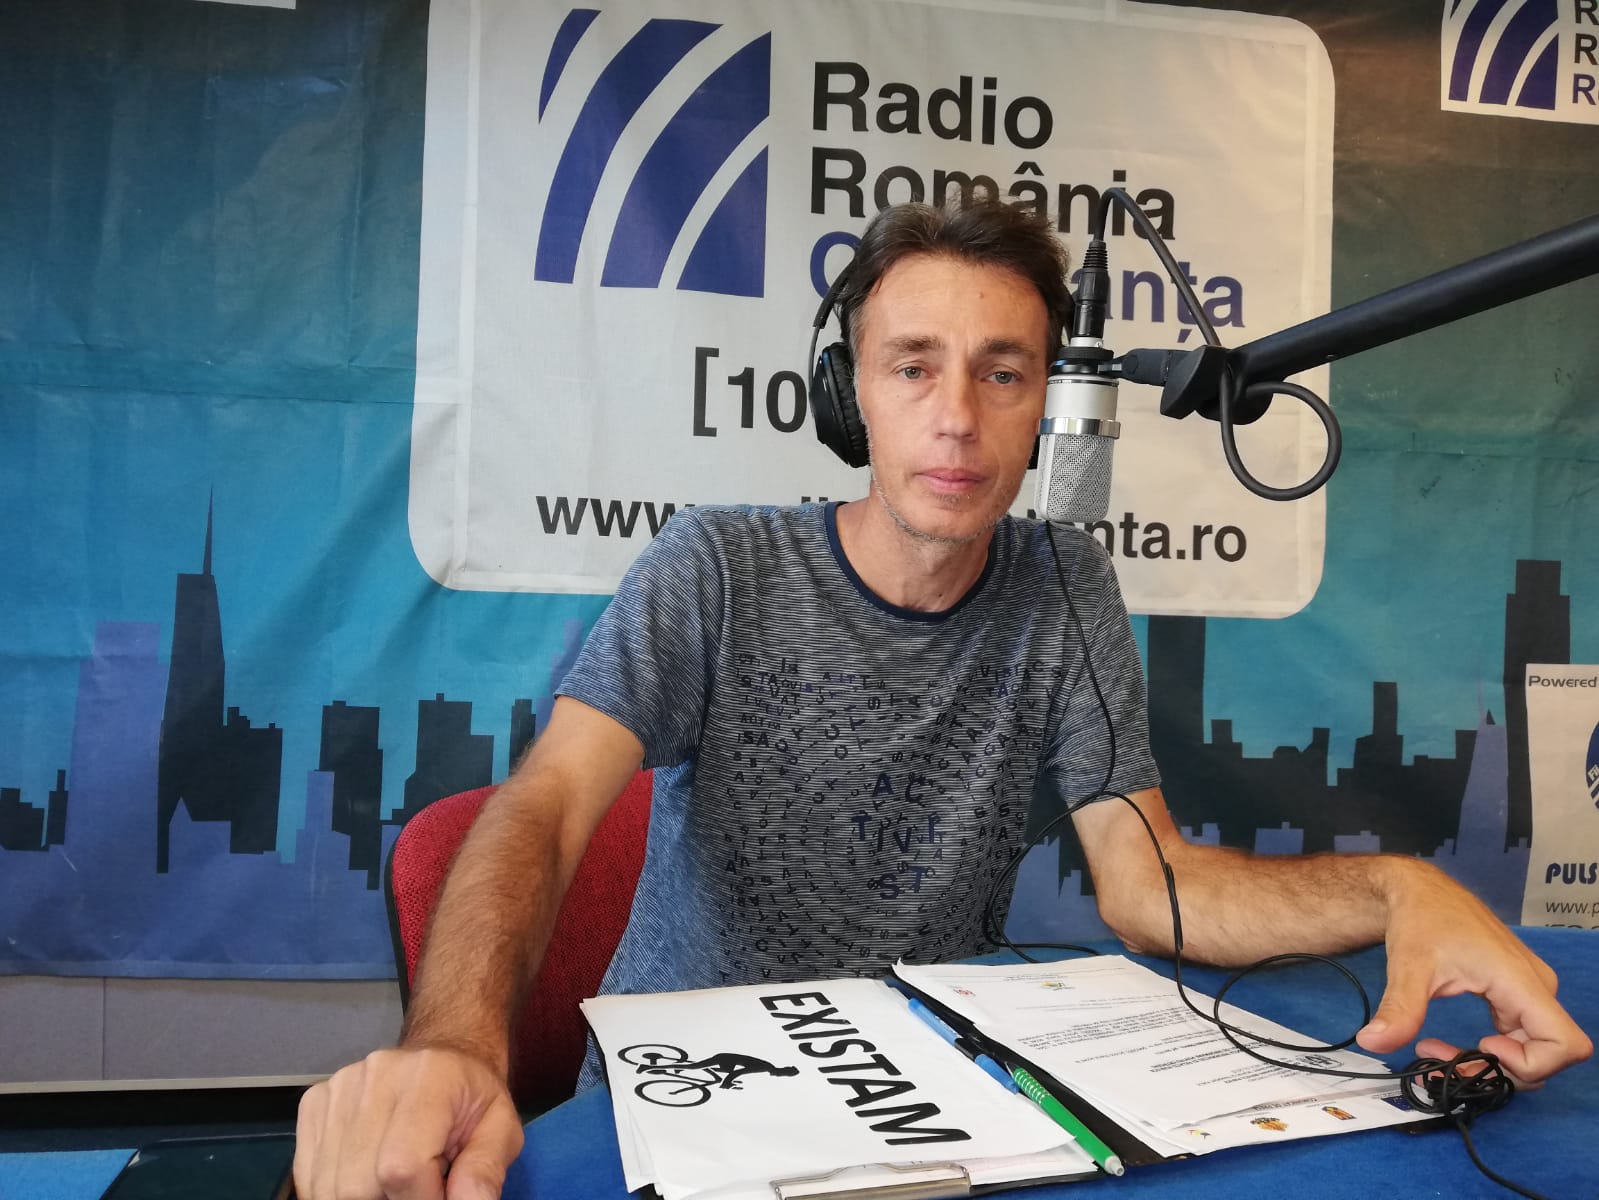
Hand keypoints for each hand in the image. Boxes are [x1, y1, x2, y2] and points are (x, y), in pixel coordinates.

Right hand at [294, 1046, 523, 1199]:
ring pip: (330, 1186)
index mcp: (430, 1077)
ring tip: (398, 1179)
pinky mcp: (314, 1102)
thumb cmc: (473, 1098)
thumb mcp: (502, 1130)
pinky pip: (309, 1175)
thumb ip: (485, 1170)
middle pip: (358, 1184)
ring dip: (365, 1197)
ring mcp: (339, 1087)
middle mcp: (376, 1075)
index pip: (401, 1168)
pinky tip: (369, 1175)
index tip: (439, 1196)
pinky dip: (336, 1190)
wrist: (444, 1056)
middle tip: (420, 1186)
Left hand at [1354, 864, 1592, 1085]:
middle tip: (1442, 1061)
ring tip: (1435, 1052)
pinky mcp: (1514, 995)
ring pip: (1530, 1052)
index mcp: (1520, 980)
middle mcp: (1535, 988)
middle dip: (1497, 1072)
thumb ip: (1399, 1009)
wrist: (1420, 892)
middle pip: (1547, 1057)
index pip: (1567, 1044)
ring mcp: (1527, 992)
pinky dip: (1485, 1053)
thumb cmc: (1422, 920)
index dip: (1533, 1062)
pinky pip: (1516, 1038)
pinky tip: (1445, 1046)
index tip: (1484, 1046)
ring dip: (1487, 1066)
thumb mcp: (1409, 967)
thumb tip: (1372, 1041)